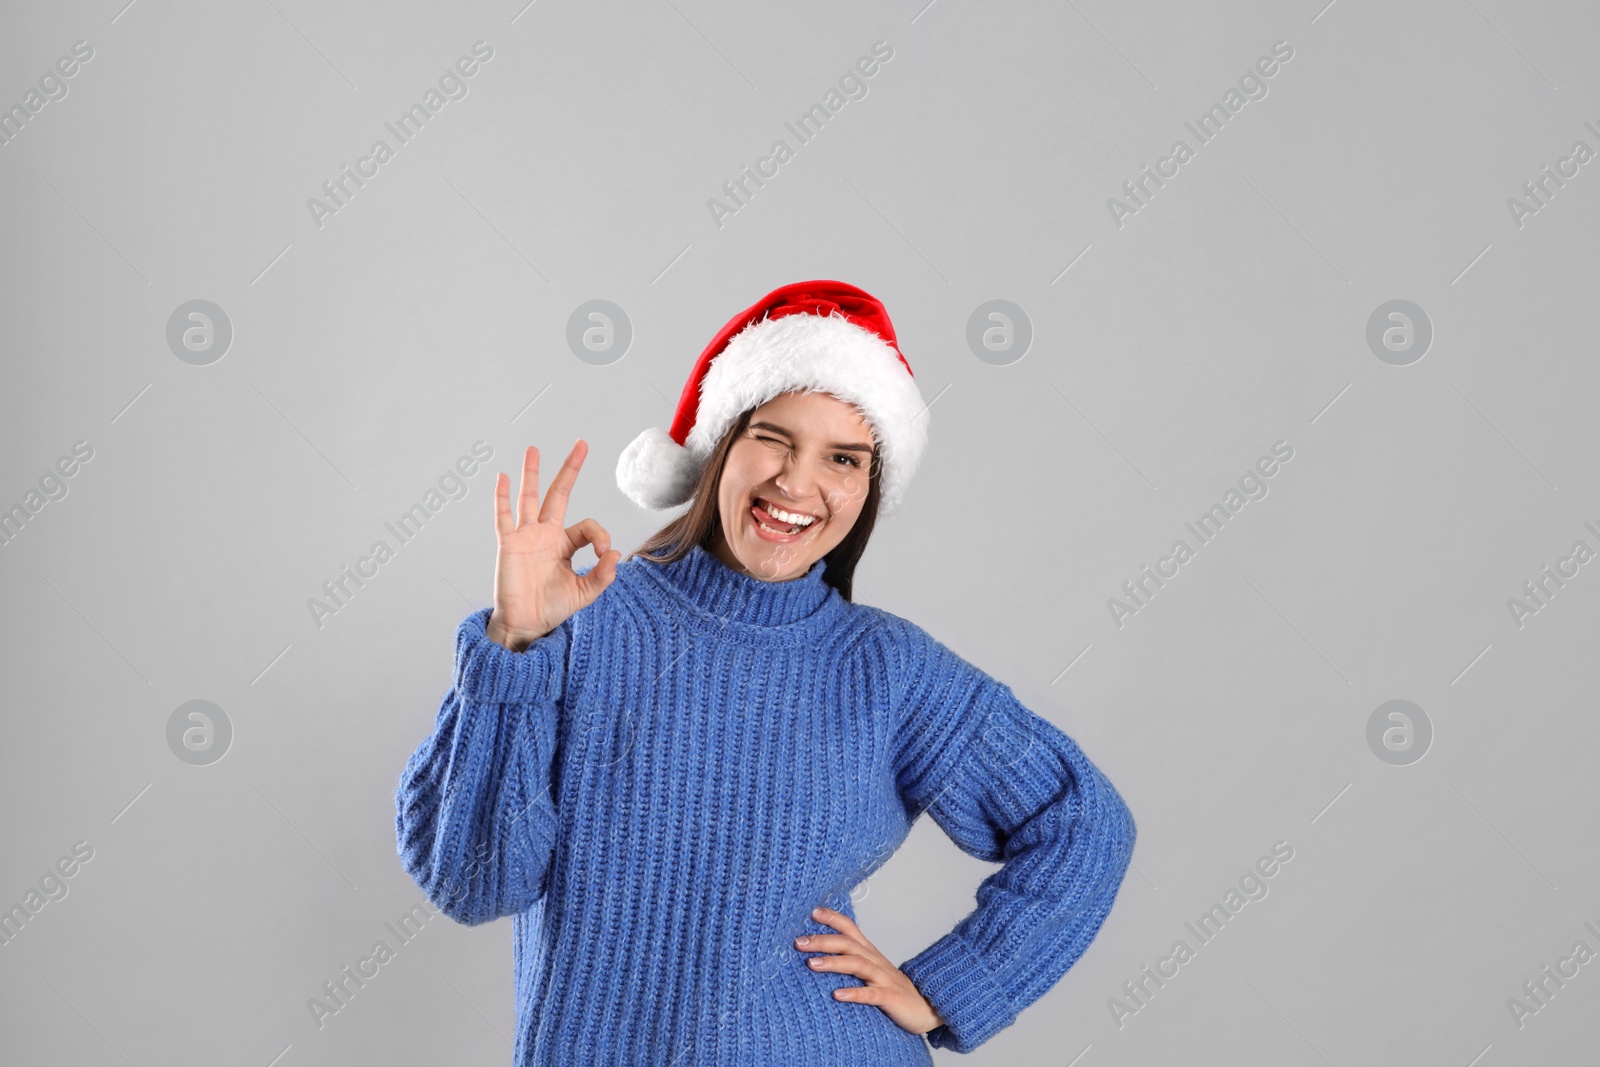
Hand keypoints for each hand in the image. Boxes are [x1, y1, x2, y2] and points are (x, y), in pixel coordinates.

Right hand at [487, 441, 620, 650]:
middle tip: (581, 444)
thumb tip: (615, 553)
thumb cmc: (552, 608)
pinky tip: (501, 477)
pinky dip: (501, 498)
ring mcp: (526, 537)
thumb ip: (602, 576)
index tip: (603, 554)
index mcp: (565, 544)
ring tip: (533, 449)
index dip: (600, 535)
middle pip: (559, 494)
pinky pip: (504, 517)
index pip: (587, 525)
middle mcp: (546, 534)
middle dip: (569, 469)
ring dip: (532, 473)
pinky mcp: (509, 545)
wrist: (526, 624)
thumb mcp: (585, 593)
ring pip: (530, 498)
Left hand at [795, 906, 945, 1036]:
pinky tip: (837, 995)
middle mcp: (875, 961)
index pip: (850, 928)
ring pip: (857, 964)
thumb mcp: (871, 971)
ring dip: (833, 962)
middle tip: (798, 942)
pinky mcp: (890, 997)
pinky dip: (854, 993)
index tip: (812, 911)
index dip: (832, 918)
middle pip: (848, 943)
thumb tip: (818, 956)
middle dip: (822, 940)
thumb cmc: (893, 991)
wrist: (927, 1009)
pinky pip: (871, 994)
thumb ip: (849, 961)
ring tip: (811, 964)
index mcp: (869, 952)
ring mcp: (883, 978)